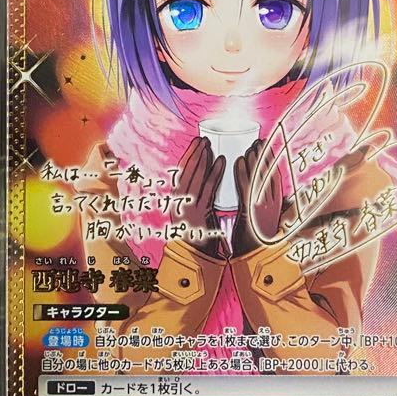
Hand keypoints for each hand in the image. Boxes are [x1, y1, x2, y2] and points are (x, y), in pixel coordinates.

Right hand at [174, 136, 224, 254]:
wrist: (194, 256)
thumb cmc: (197, 234)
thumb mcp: (193, 213)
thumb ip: (198, 197)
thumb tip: (207, 177)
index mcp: (176, 200)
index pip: (181, 173)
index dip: (189, 156)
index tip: (196, 142)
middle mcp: (179, 201)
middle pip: (186, 171)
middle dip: (194, 153)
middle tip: (203, 138)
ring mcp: (188, 206)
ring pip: (195, 177)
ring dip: (202, 159)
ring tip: (209, 144)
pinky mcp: (200, 213)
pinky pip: (208, 189)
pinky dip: (214, 173)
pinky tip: (220, 161)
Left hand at [231, 139, 284, 256]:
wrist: (257, 262)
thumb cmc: (258, 245)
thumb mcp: (267, 225)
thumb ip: (269, 211)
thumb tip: (273, 201)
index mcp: (278, 207)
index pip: (277, 178)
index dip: (274, 161)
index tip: (269, 148)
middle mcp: (273, 204)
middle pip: (270, 174)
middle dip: (265, 156)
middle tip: (259, 141)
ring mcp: (262, 207)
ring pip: (260, 178)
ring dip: (255, 160)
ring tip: (251, 146)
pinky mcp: (250, 211)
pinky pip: (246, 187)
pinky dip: (243, 172)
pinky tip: (239, 160)